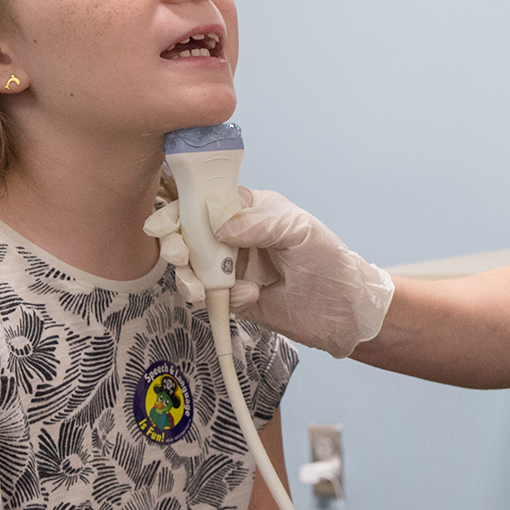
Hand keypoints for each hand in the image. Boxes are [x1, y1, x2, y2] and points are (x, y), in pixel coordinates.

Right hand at [146, 188, 393, 358]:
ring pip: (192, 269)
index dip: (181, 208)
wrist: (344, 309)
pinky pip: (212, 298)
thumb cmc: (327, 258)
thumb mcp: (298, 229)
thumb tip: (218, 225)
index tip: (164, 222)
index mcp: (248, 209)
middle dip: (175, 245)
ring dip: (188, 277)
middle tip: (178, 256)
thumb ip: (259, 223)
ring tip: (200, 287)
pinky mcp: (234, 299)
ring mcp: (231, 269)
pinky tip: (251, 296)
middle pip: (188, 236)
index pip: (205, 201)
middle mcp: (234, 237)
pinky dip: (223, 298)